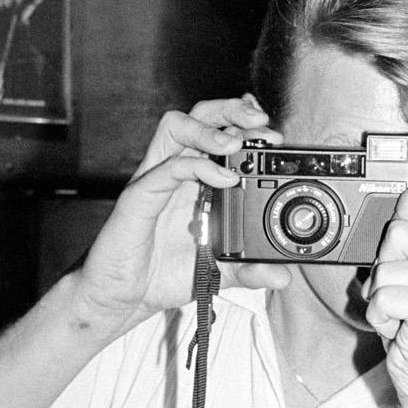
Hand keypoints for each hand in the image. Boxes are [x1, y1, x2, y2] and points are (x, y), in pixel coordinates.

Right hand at [69, 97, 287, 336]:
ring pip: (176, 127)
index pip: (219, 132)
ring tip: (237, 144)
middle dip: (232, 111)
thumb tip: (283, 275)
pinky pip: (164, 168)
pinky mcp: (138, 198)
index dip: (245, 124)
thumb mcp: (220, 271)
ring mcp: (156, 180)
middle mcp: (177, 172)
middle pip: (200, 116)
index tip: (273, 135)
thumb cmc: (164, 273)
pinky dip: (196, 166)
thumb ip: (250, 269)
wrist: (124, 297)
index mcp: (197, 180)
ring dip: (210, 129)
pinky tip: (223, 180)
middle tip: (261, 123)